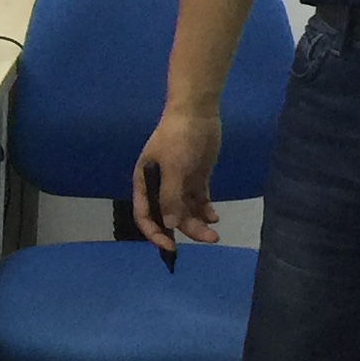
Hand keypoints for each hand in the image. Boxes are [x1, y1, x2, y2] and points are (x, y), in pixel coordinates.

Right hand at [132, 110, 223, 252]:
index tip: (170, 247)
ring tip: (214, 231)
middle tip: (209, 238)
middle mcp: (160, 186)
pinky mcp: (196, 179)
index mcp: (145, 182)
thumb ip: (170, 198)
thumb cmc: (178, 139)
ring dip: (198, 223)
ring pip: (186, 211)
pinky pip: (199, 202)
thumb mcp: (173, 168)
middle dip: (186, 229)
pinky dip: (205, 211)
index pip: (145, 215)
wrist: (197, 113)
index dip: (155, 233)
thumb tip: (169, 226)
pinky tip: (214, 217)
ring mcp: (179, 183)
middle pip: (170, 217)